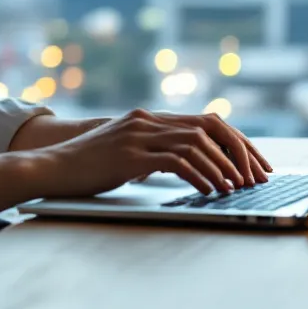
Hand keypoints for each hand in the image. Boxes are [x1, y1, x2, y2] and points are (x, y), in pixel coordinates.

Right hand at [24, 109, 271, 198]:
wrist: (51, 168)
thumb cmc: (86, 166)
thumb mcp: (124, 152)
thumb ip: (151, 150)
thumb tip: (187, 165)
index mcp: (148, 118)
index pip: (206, 121)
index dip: (236, 141)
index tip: (255, 164)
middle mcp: (147, 120)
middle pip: (209, 126)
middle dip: (239, 152)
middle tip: (256, 177)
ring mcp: (138, 135)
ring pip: (196, 143)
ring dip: (222, 167)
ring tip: (236, 188)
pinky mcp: (130, 155)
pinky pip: (176, 161)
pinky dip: (199, 176)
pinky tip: (209, 191)